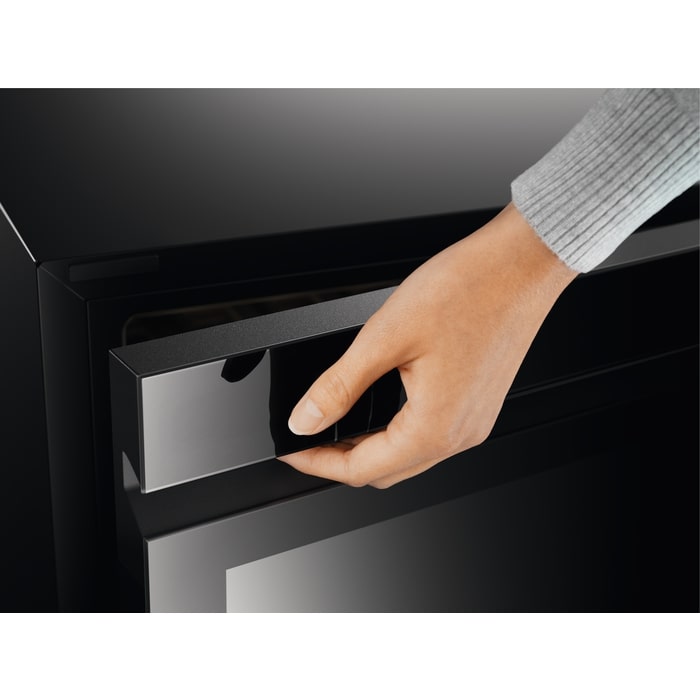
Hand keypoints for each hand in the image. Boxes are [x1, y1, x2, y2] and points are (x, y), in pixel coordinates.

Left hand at [277, 203, 577, 487]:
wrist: (520, 264)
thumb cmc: (468, 290)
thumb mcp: (386, 338)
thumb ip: (339, 386)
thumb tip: (305, 420)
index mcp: (436, 427)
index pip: (363, 469)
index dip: (318, 463)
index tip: (293, 451)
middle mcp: (461, 434)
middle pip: (386, 471)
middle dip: (342, 459)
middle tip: (310, 436)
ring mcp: (475, 421)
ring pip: (409, 456)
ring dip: (371, 446)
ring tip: (339, 421)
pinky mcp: (480, 403)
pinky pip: (430, 435)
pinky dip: (398, 431)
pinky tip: (382, 406)